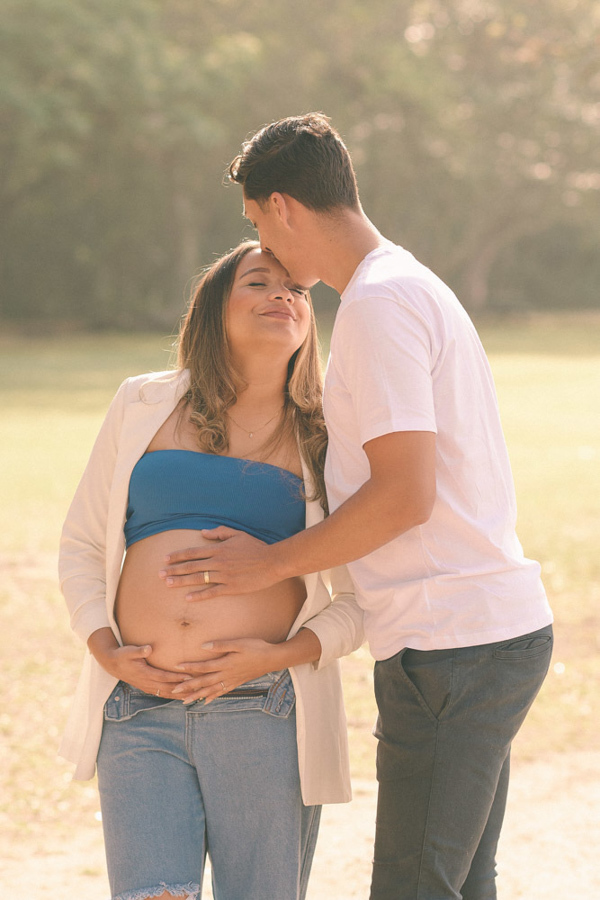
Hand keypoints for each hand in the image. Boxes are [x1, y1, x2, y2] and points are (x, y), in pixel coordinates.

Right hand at [95, 642, 190, 697]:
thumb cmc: (123, 655)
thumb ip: (139, 651)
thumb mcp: (129, 651)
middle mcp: (147, 682)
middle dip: (183, 689)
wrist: (113, 665)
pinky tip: (183, 697)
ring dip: (180, 695)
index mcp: (144, 673)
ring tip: (194, 696)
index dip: (176, 678)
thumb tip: (148, 649)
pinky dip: (173, 696)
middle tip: (198, 688)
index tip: (189, 677)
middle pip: (168, 688)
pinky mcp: (148, 688)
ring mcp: (148, 687)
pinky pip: (163, 694)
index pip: (163, 677)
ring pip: (166, 693)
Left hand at [159, 527, 278, 600]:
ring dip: (180, 581)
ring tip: (167, 584)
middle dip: (174, 570)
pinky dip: (198, 595)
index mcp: (219, 549)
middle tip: (159, 574)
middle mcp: (218, 562)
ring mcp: (224, 575)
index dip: (178, 556)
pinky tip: (187, 598)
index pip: (193, 552)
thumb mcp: (238, 534)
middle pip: (191, 566)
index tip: (166, 559)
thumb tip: (203, 532)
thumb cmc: (256, 547)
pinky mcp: (231, 587)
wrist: (272, 562)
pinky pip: (211, 592)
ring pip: (197, 579)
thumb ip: (219, 533)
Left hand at [170, 638, 281, 703]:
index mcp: (225, 664)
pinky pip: (222, 692)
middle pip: (204, 682)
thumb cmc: (256, 647)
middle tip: (174, 691)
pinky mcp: (236, 682)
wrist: (272, 659)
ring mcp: (231, 680)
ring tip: (184, 701)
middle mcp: (226, 675)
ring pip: (211, 690)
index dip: (190, 668)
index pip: (204, 667)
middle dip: (188, 686)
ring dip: (197, 695)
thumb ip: (221, 645)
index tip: (176, 668)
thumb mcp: (239, 643)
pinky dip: (212, 697)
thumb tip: (204, 646)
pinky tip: (205, 701)